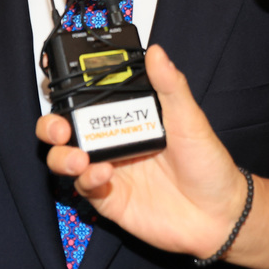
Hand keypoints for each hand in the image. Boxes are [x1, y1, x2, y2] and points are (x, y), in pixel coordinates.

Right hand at [38, 45, 248, 258]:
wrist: (219, 215)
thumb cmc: (208, 164)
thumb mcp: (190, 119)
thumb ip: (170, 86)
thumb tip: (157, 53)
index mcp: (129, 117)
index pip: (88, 100)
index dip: (67, 92)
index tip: (56, 83)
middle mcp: (114, 141)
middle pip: (66, 130)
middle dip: (50, 126)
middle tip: (59, 128)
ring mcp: (109, 170)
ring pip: (66, 159)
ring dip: (62, 156)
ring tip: (79, 157)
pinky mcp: (109, 198)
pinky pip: (84, 187)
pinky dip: (87, 179)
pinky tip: (103, 174)